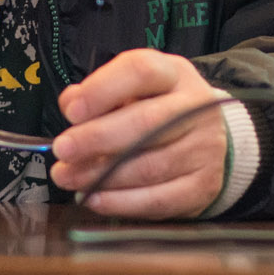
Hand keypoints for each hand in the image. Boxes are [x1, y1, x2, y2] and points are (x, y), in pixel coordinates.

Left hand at [50, 48, 229, 219]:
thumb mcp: (133, 89)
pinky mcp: (203, 186)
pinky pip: (158, 200)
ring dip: (102, 176)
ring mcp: (205, 148)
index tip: (72, 112)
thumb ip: (99, 92)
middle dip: (97, 138)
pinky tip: (95, 198)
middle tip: (63, 150)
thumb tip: (70, 104)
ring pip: (150, 166)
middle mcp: (196, 108)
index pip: (140, 71)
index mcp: (174, 74)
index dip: (103, 90)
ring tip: (69, 177)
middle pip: (146, 122)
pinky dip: (121, 203)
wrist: (210, 139)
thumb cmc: (159, 109)